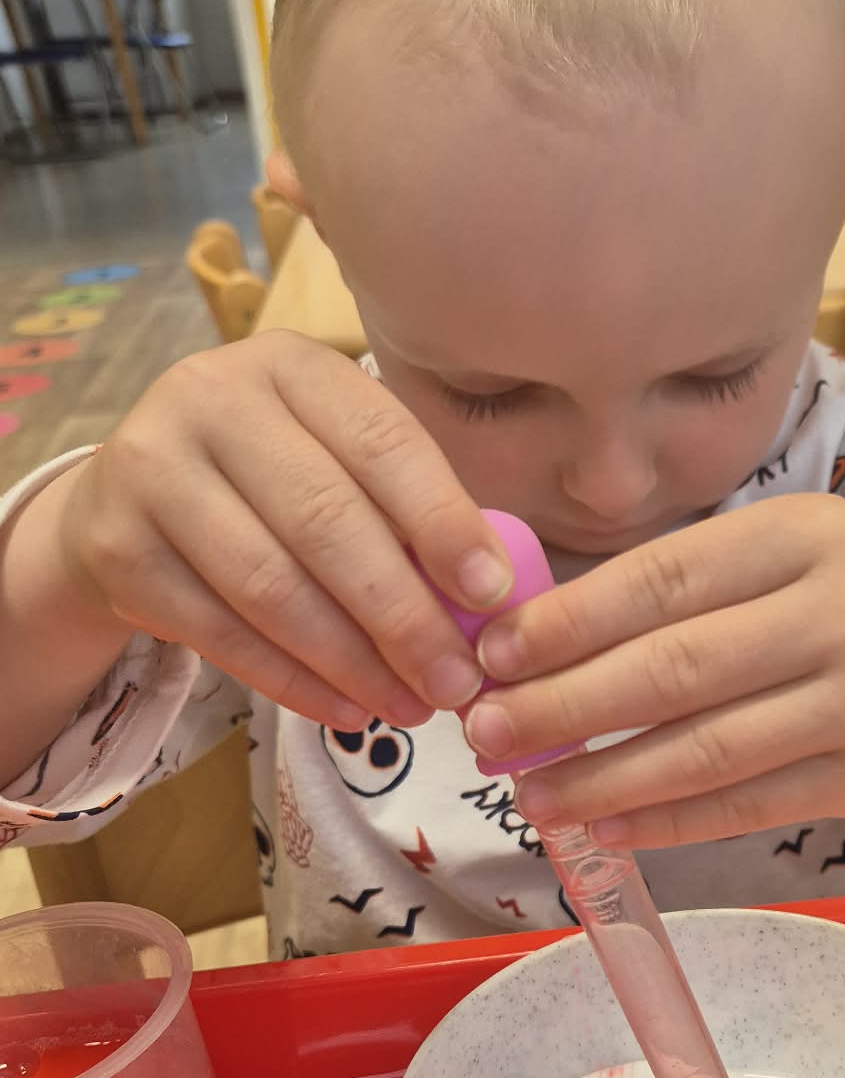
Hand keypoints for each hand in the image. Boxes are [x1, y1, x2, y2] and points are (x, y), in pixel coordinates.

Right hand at [46, 332, 513, 728]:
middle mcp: (212, 399)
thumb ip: (407, 510)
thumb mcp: (340, 459)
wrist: (132, 496)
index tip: (492, 595)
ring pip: (271, 586)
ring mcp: (153, 471)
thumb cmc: (277, 478)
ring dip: (353, 662)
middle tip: (457, 683)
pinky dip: (293, 682)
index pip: (382, 442)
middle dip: (404, 616)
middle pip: (326, 523)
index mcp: (292, 366)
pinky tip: (348, 711)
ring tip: (411, 708)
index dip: (443, 522)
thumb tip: (487, 603)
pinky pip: (221, 633)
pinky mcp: (120, 549)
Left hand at [465, 496, 844, 848]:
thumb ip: (670, 586)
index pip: (667, 579)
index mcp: (806, 534)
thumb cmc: (833, 599)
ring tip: (529, 792)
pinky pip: (743, 807)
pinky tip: (602, 825)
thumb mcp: (772, 555)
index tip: (493, 655)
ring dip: (603, 779)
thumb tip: (525, 646)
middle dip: (566, 707)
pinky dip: (664, 821)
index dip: (570, 622)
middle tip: (487, 732)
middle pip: (679, 669)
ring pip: (707, 750)